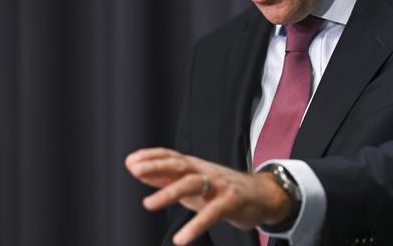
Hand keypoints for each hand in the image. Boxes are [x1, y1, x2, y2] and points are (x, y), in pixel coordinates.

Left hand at [125, 148, 291, 244]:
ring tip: (148, 204)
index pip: (171, 156)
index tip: (130, 161)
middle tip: (135, 170)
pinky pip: (212, 213)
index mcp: (195, 167)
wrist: (262, 195)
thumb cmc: (222, 189)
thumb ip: (167, 178)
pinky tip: (181, 239)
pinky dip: (196, 226)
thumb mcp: (194, 182)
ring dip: (169, 192)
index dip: (151, 156)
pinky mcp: (232, 201)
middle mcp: (205, 172)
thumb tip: (138, 171)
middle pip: (179, 165)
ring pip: (192, 184)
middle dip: (156, 166)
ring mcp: (219, 185)